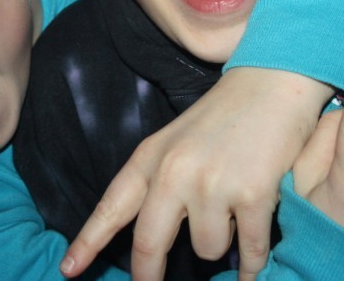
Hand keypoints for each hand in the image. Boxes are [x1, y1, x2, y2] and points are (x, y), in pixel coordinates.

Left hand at [60, 67, 330, 279]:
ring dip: (222, 244)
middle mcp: (175, 173)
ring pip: (206, 250)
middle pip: (149, 245)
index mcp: (151, 157)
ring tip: (236, 213)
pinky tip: (254, 267)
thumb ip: (161, 181)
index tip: (69, 269)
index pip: (112, 207)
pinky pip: (249, 252)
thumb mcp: (178, 140)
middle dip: (149, 275)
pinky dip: (253, 265)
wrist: (274, 82)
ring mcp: (212, 185)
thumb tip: (154, 236)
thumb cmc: (227, 113)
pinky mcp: (252, 195)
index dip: (88, 242)